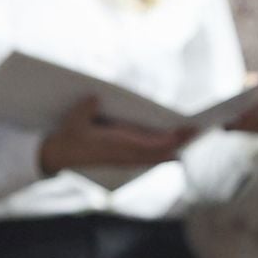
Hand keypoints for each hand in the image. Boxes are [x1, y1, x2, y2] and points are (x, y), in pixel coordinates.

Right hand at [39, 97, 192, 175]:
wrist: (58, 157)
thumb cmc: (67, 137)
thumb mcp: (73, 121)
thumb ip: (85, 109)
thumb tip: (95, 98)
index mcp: (114, 145)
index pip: (147, 144)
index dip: (166, 139)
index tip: (182, 131)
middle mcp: (123, 154)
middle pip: (157, 152)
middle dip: (178, 142)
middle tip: (198, 130)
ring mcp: (123, 159)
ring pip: (154, 157)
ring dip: (173, 148)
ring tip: (192, 137)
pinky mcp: (122, 159)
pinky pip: (147, 159)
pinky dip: (162, 154)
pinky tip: (174, 150)